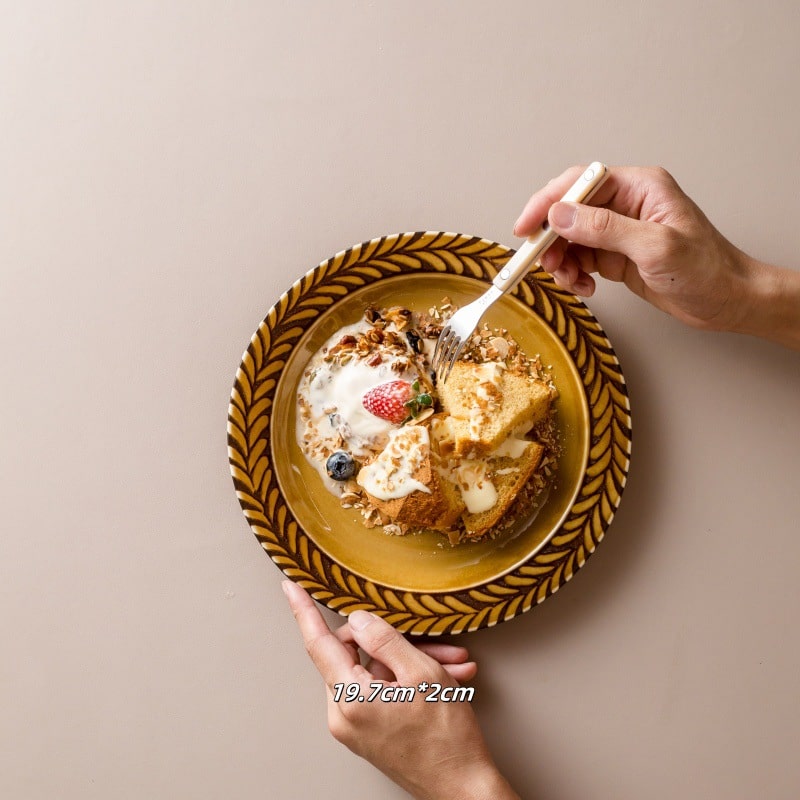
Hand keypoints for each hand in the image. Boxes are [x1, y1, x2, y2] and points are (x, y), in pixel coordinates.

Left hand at [283, 580, 519, 799]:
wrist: (462, 789)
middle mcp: (344, 715)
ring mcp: (355, 726)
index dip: (304, 611)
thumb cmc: (447, 738)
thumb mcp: (421, 674)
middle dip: (397, 642)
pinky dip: (408, 681)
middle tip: (435, 643)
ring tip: (450, 665)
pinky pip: (380, 690)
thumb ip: (385, 640)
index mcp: (351, 698)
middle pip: (357, 655)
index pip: (319, 643)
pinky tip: (444, 679)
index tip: (290, 587)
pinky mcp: (368, 732)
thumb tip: (358, 619)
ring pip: (375, 672)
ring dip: (411, 662)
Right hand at [514, 165, 754, 331]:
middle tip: (543, 263)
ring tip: (570, 280)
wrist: (729, 301)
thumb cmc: (707, 270)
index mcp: (639, 187)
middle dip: (551, 238)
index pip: (579, 183)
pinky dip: (574, 273)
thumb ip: (604, 228)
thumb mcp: (654, 247)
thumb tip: (559, 215)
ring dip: (561, 261)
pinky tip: (585, 287)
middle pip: (569, 211)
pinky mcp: (617, 255)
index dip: (547, 203)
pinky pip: (580, 258)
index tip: (525, 228)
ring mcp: (620, 230)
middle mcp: (626, 204)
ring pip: (570, 238)